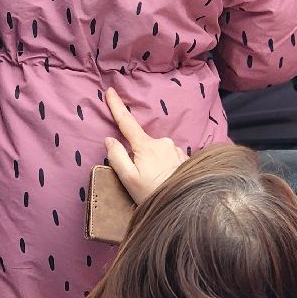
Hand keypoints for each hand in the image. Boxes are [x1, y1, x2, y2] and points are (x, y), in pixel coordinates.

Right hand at [103, 87, 187, 204]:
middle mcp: (163, 142)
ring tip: (155, 184)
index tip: (110, 91)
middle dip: (139, 156)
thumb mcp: (128, 179)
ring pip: (157, 151)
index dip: (117, 106)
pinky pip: (169, 158)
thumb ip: (117, 157)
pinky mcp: (186, 159)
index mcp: (146, 146)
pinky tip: (167, 182)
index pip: (127, 122)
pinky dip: (165, 167)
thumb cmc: (152, 194)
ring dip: (153, 163)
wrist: (186, 207)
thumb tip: (110, 139)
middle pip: (143, 143)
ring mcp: (176, 150)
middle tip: (141, 180)